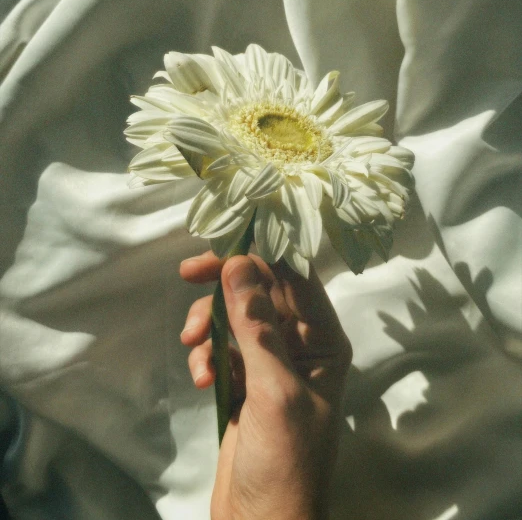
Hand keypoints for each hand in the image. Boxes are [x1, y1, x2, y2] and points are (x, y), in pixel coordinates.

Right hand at [180, 251, 351, 519]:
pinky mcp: (245, 382)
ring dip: (211, 323)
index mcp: (323, 341)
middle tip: (189, 272)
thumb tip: (240, 264)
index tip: (224, 240)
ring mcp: (270, 362)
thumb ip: (257, 327)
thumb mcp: (274, 390)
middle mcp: (300, 344)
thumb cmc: (285, 460)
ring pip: (236, 316)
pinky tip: (200, 378)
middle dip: (226, 284)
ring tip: (193, 346)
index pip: (296, 276)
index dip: (262, 251)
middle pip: (261, 289)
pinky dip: (207, 355)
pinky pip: (223, 347)